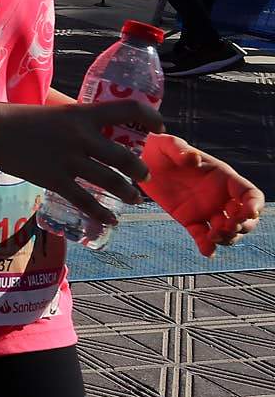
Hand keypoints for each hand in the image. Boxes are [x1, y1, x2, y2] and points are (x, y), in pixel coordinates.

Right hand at [0, 96, 162, 227]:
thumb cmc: (19, 118)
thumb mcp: (54, 111)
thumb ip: (77, 122)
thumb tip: (95, 130)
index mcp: (82, 114)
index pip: (128, 109)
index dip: (150, 117)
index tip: (159, 127)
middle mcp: (81, 137)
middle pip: (124, 157)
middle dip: (140, 170)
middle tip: (144, 176)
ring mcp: (68, 160)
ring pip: (110, 181)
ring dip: (127, 192)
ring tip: (134, 198)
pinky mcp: (55, 180)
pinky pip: (85, 201)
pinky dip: (101, 213)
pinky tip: (111, 220)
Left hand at [141, 133, 261, 255]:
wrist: (141, 161)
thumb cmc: (160, 149)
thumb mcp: (168, 144)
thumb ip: (180, 150)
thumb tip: (194, 159)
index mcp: (222, 177)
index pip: (250, 194)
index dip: (254, 205)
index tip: (248, 213)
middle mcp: (219, 196)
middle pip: (245, 217)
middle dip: (242, 226)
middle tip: (226, 227)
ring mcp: (206, 209)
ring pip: (227, 230)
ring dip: (227, 238)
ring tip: (213, 236)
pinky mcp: (189, 219)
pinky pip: (202, 236)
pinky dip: (207, 246)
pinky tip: (207, 252)